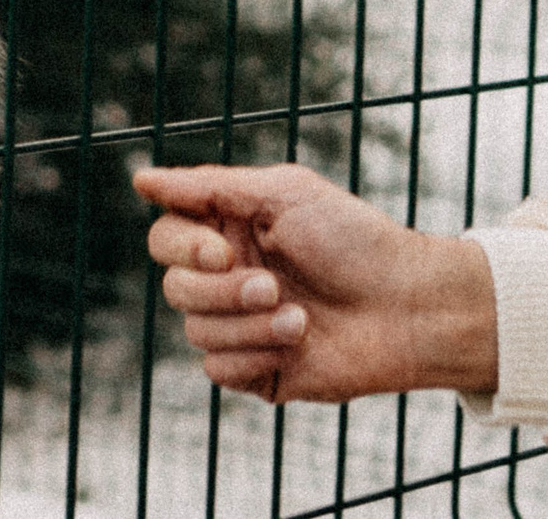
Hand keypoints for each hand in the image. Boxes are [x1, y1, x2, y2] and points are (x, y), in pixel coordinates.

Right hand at [135, 162, 497, 405]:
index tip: (223, 250)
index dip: (183, 247)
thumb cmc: (354, 240)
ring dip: (249, 325)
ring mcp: (241, 325)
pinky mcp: (255, 368)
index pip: (165, 237)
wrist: (406, 306)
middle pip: (174, 287)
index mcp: (231, 231)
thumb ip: (209, 187)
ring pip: (195, 330)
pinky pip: (217, 369)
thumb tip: (140, 179)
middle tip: (272, 286)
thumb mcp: (284, 193)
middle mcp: (229, 277)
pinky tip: (298, 343)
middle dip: (222, 291)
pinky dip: (256, 355)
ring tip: (301, 318)